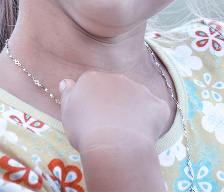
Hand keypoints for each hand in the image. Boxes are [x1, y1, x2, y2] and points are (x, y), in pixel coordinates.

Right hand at [59, 71, 168, 191]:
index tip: (91, 119)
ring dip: (132, 112)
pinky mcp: (157, 104)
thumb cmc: (85, 131)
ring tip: (124, 135)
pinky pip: (155, 111)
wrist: (114, 146)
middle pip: (115, 89)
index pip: (92, 85)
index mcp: (93, 78)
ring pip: (136, 99)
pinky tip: (142, 135)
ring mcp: (139, 89)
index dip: (93, 103)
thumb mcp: (67, 112)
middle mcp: (117, 78)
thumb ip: (68, 94)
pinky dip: (151, 121)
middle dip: (113, 104)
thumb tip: (66, 81)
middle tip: (107, 127)